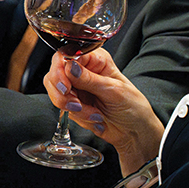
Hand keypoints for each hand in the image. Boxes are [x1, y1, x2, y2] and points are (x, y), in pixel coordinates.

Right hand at [43, 49, 163, 174]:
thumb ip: (90, 79)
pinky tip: (94, 117)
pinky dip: (77, 116)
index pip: (66, 55)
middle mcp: (82, 70)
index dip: (60, 70)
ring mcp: (75, 86)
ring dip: (73, 108)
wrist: (133, 131)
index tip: (66, 87)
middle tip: (76, 105)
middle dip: (63, 94)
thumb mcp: (113, 91)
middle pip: (54, 74)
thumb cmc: (132, 106)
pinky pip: (62, 108)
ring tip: (94, 114)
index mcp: (95, 59)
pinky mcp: (71, 102)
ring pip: (56, 93)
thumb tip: (69, 67)